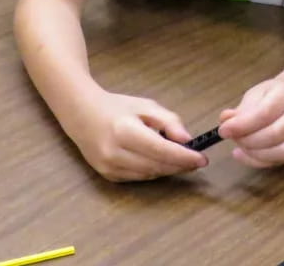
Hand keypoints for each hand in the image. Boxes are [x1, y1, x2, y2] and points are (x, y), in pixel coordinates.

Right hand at [63, 90, 206, 181]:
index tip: (202, 159)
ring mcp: (108, 167)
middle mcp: (114, 152)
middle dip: (180, 165)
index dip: (184, 157)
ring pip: (149, 175)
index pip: (161, 149)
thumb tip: (187, 140)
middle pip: (156, 166)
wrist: (81, 115)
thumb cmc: (117, 107)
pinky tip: (162, 163)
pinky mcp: (107, 175)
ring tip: (183, 161)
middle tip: (197, 161)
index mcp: (124, 131)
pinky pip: (138, 177)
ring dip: (169, 170)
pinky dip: (154, 172)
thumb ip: (169, 121)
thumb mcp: (146, 106)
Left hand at [218, 79, 283, 167]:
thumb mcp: (253, 96)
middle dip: (247, 140)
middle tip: (231, 138)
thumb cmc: (270, 97)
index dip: (242, 125)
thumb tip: (225, 120)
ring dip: (253, 153)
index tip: (223, 130)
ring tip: (238, 146)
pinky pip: (279, 161)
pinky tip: (243, 154)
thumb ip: (240, 110)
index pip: (265, 113)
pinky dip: (257, 161)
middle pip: (274, 134)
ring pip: (280, 152)